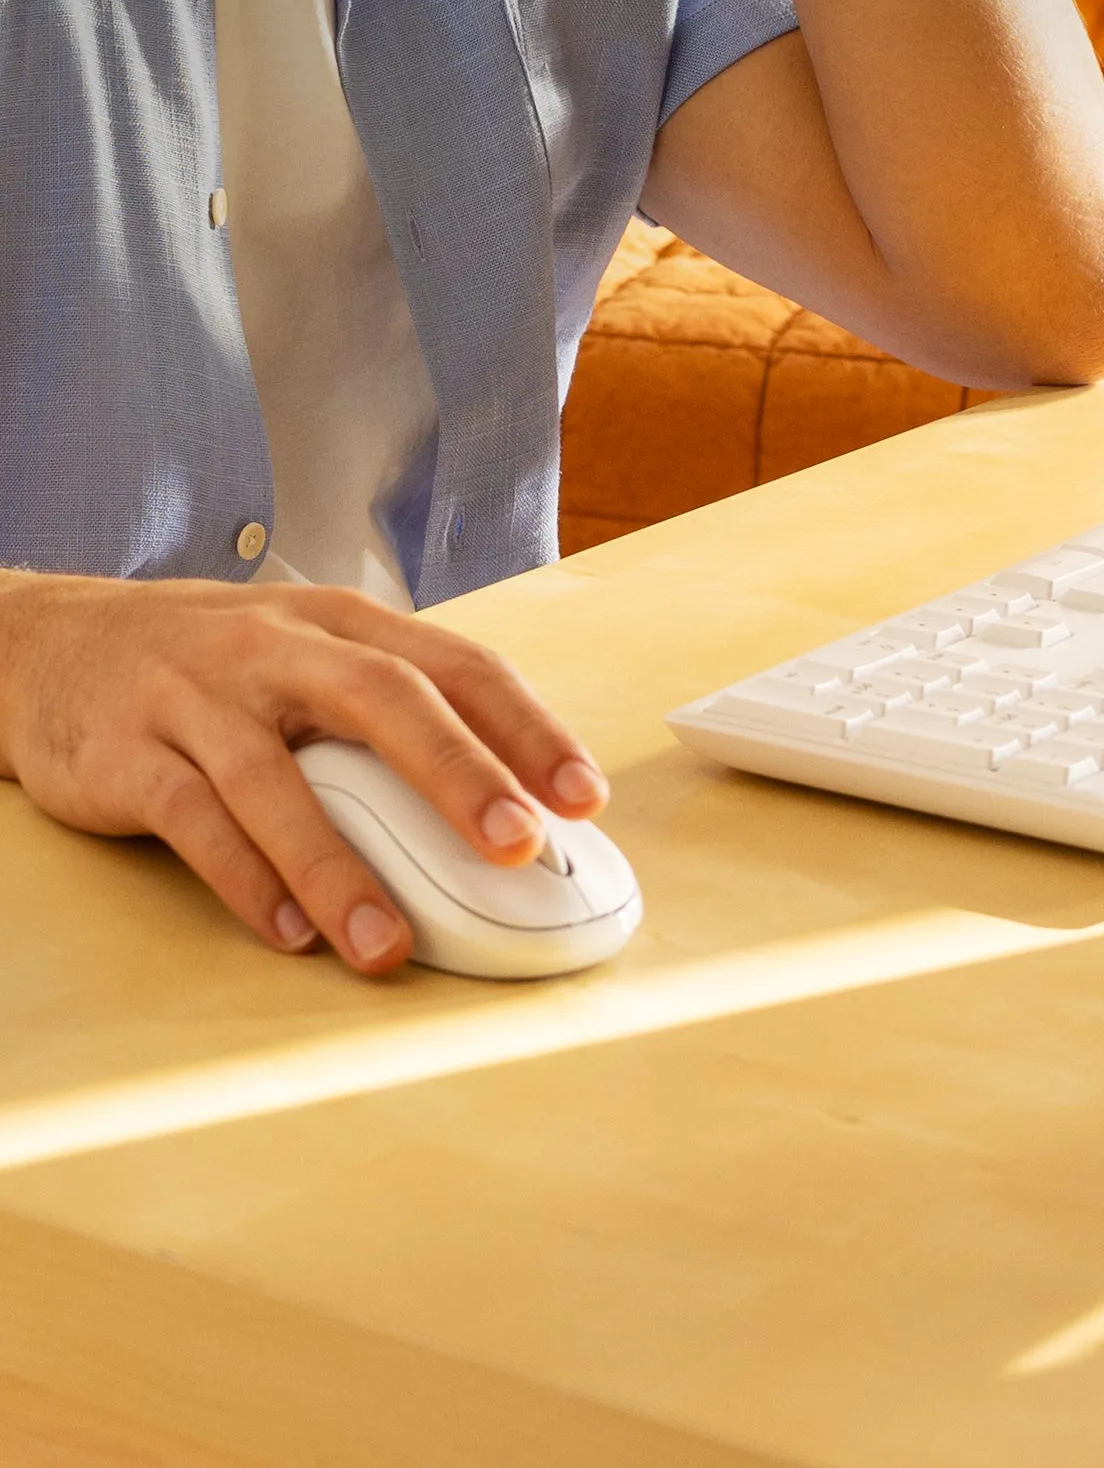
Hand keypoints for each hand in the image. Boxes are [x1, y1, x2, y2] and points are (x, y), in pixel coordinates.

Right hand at [0, 575, 609, 974]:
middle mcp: (278, 649)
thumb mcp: (312, 656)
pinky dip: (245, 880)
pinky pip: (193, 820)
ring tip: (390, 944)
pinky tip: (290, 931)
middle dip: (459, 774)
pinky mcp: (128, 753)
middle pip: (383, 700)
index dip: (528, 727)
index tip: (584, 794)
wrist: (52, 642)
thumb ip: (397, 714)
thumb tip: (511, 799)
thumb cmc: (219, 664)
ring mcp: (198, 697)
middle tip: (517, 845)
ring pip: (277, 782)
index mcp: (345, 625)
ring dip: (339, 870)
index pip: (458, 665)